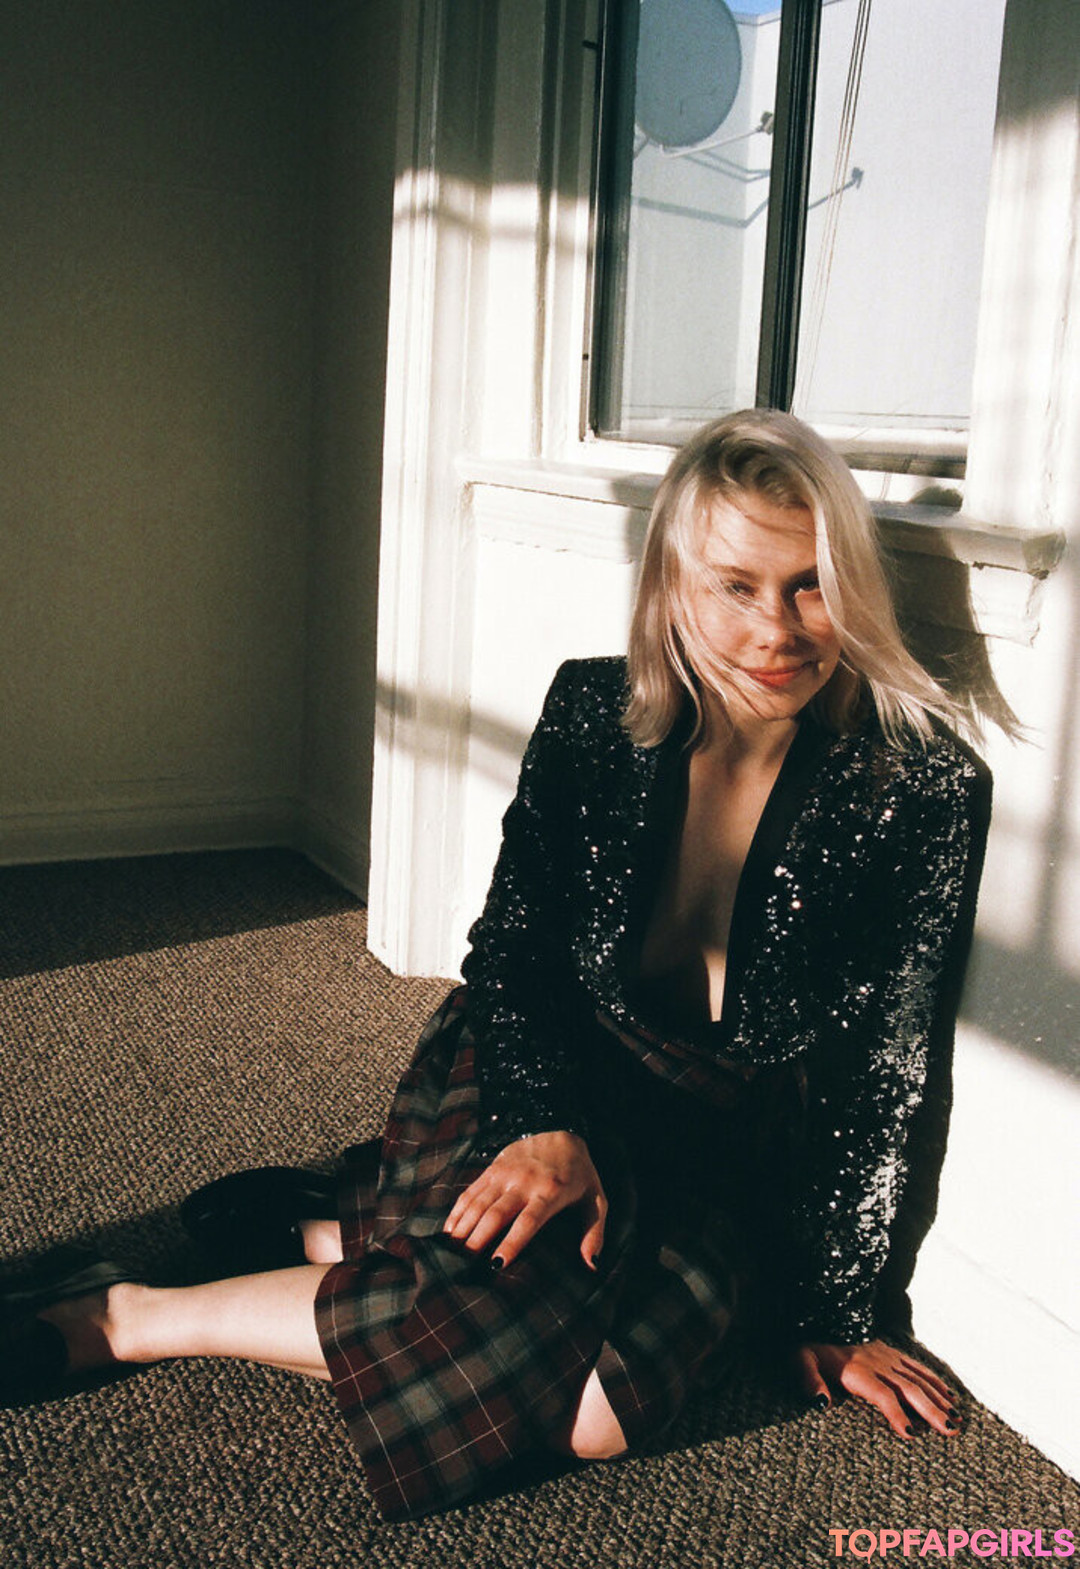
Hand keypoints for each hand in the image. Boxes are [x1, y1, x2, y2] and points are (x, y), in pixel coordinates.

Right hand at [443, 1131, 606, 1270]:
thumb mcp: (596, 1200)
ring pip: (478, 1203)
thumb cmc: (580, 1174)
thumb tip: (591, 1264)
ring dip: (463, 1228)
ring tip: (449, 1252)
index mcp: (550, 1192)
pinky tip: (449, 1231)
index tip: (496, 1264)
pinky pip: (470, 1192)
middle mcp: (524, 1182)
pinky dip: (458, 1212)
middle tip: (463, 1265)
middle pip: (496, 1214)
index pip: (528, 1222)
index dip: (511, 1243)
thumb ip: (595, 1232)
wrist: (561, 1131)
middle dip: (478, 1240)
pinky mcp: (492, 1169)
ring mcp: (505, 1174)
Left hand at [796, 1339, 960, 1438]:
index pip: (882, 1395)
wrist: (821, 1314)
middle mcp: (878, 1364)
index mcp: (857, 1371)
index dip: (896, 1413)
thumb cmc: (810, 1344)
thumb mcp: (801, 1359)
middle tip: (951, 1431)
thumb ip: (809, 1380)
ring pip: (918, 1380)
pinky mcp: (892, 1352)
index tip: (911, 1434)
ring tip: (956, 1420)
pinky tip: (950, 1396)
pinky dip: (935, 1381)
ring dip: (939, 1400)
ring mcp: (887, 1357)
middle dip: (931, 1411)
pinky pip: (917, 1367)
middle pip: (909, 1389)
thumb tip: (821, 1404)